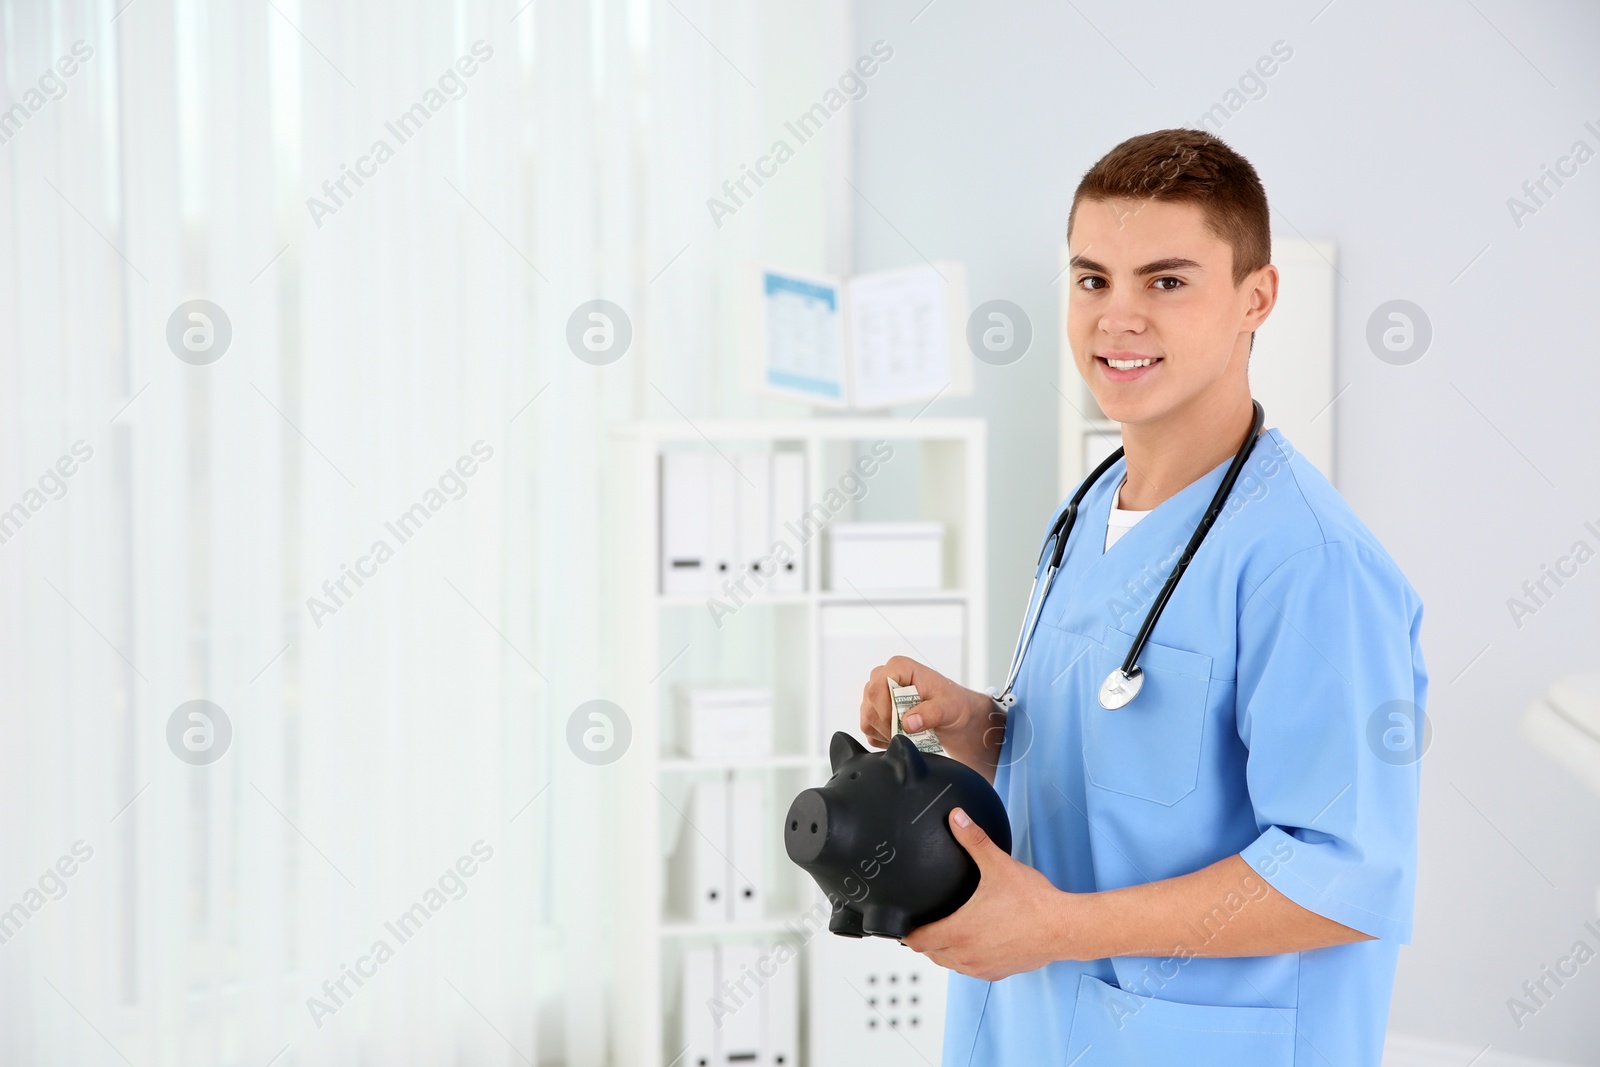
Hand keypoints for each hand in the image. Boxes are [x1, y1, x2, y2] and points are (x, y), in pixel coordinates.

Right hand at [859, 656, 996, 755]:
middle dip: (888, 725)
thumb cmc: (952, 703)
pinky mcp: (875, 711)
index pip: (877, 688)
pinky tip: (902, 736)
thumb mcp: (948, 707)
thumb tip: (909, 722)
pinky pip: (868, 729)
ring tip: (909, 735)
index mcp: (900, 667)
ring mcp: (878, 694)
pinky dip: (883, 738)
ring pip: (867, 718)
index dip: (885, 710)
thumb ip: (931, 713)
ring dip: (886, 733)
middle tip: (909, 734)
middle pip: (870, 704)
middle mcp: (884, 677)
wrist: (954, 716)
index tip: (902, 725)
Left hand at [902, 807, 1079, 980]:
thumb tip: (957, 817)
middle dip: (925, 939)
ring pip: (950, 963)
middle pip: (931, 953)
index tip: (906, 922)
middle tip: (926, 921)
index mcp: (959, 932)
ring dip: (944, 950)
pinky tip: (974, 941)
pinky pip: (971, 970)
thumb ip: (974, 840)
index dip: (908, 931)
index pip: (918, 941)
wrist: (1064, 928)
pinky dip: (966, 958)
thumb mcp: (998, 865)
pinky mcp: (998, 973)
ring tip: (947, 930)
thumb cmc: (1034, 902)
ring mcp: (982, 967)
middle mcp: (967, 955)